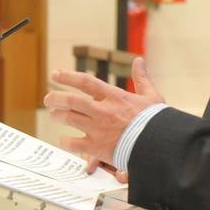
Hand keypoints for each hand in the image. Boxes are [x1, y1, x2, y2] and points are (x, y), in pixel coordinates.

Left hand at [43, 57, 162, 172]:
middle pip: (70, 100)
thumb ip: (141, 78)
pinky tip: (63, 141)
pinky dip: (65, 142)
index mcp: (114, 97)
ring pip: (68, 118)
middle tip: (48, 99)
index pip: (85, 82)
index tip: (55, 74)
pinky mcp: (97, 148)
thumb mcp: (152, 96)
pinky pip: (73, 144)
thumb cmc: (157, 122)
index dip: (67, 76)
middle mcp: (102, 111)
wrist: (160, 146)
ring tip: (54, 115)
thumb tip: (139, 61)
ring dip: (58, 116)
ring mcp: (98, 129)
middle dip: (56, 98)